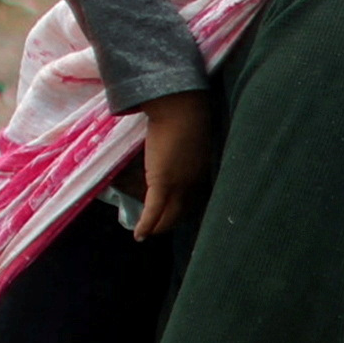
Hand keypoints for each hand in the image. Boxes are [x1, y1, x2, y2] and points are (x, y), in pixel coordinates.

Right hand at [131, 90, 220, 242]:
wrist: (180, 108)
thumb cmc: (187, 114)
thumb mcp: (193, 136)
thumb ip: (188, 148)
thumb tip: (177, 149)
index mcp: (204, 172)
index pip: (196, 199)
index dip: (185, 208)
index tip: (178, 212)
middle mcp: (195, 183)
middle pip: (184, 211)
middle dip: (171, 221)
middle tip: (160, 227)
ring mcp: (179, 185)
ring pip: (169, 216)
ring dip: (157, 227)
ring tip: (148, 233)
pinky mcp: (162, 183)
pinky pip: (153, 211)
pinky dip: (145, 225)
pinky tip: (138, 234)